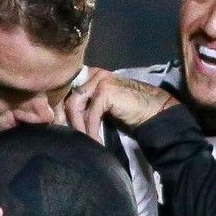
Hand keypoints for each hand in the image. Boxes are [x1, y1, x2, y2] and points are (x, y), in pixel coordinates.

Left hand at [61, 68, 175, 138]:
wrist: (154, 112)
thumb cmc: (130, 112)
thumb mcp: (103, 107)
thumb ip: (86, 105)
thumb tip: (65, 117)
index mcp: (92, 75)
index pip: (68, 89)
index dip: (61, 109)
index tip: (61, 127)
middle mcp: (94, 73)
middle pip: (68, 95)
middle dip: (64, 118)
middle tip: (66, 136)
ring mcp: (100, 80)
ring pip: (74, 104)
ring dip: (77, 126)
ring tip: (83, 141)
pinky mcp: (106, 90)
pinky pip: (90, 113)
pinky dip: (90, 130)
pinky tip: (95, 141)